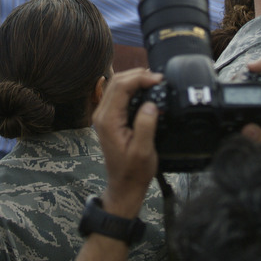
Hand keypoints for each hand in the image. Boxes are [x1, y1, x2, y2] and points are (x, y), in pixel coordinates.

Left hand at [93, 68, 161, 216]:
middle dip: (138, 75)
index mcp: (108, 120)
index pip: (121, 86)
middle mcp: (102, 114)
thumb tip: (150, 104)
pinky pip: (118, 94)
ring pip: (116, 85)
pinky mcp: (109, 117)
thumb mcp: (143, 151)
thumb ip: (145, 126)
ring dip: (134, 79)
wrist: (124, 184)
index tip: (158, 80)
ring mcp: (104, 115)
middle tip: (158, 78)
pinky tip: (144, 89)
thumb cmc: (133, 171)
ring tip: (154, 81)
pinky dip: (132, 87)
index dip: (140, 78)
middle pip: (117, 81)